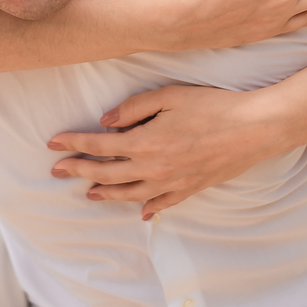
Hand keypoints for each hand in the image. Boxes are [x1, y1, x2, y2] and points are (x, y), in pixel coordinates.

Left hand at [48, 82, 280, 217]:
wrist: (254, 129)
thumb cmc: (212, 106)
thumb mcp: (168, 96)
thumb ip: (133, 109)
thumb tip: (105, 122)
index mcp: (145, 143)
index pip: (99, 147)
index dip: (73, 145)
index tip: (52, 144)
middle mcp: (153, 169)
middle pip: (107, 174)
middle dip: (78, 171)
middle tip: (56, 171)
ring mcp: (172, 183)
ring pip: (129, 194)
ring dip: (105, 193)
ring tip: (88, 192)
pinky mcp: (190, 189)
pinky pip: (162, 204)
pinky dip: (146, 208)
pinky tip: (140, 211)